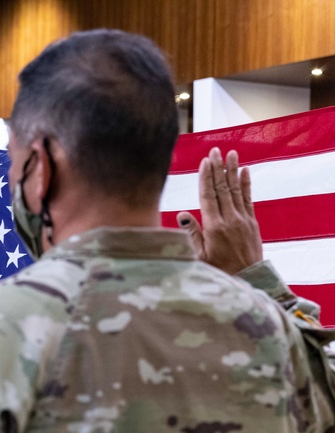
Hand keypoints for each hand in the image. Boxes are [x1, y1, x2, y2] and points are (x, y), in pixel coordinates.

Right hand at [177, 146, 262, 274]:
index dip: (206, 178)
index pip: (208, 196)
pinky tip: (244, 171)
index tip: (204, 162)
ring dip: (232, 170)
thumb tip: (183, 214)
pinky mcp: (252, 223)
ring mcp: (242, 220)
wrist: (247, 280)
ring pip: (235, 190)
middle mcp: (229, 220)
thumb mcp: (199, 256)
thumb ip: (192, 234)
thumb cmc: (218, 271)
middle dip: (218, 168)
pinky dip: (246, 184)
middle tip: (215, 150)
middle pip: (222, 189)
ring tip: (230, 153)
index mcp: (213, 227)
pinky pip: (248, 199)